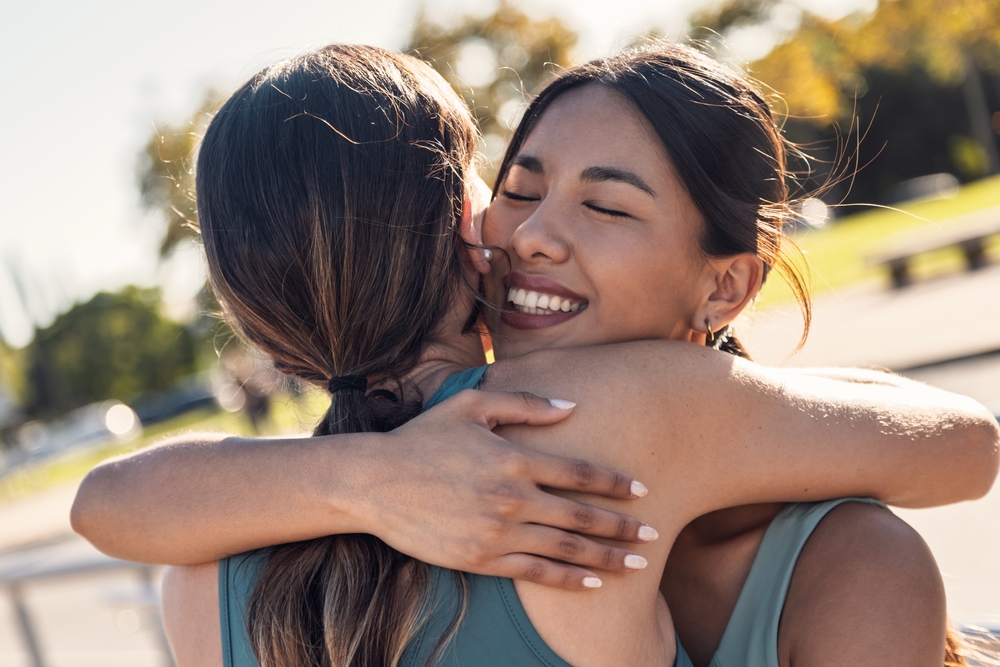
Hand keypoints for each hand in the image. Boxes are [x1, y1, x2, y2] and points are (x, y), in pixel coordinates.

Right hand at [351, 389, 655, 589]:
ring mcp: (497, 531)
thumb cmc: (424, 437)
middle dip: (622, 527)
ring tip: (636, 564)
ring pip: (565, 548)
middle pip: (582, 516)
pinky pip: (535, 572)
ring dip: (606, 557)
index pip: (579, 472)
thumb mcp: (472, 405)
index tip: (641, 490)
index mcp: (514, 458)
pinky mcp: (481, 558)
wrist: (375, 482)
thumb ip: (525, 403)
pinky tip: (592, 582)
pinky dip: (568, 578)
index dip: (615, 483)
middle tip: (654, 534)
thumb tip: (572, 405)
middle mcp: (512, 498)